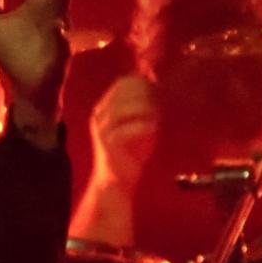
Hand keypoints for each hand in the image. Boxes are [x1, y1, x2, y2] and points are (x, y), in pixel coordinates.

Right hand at [88, 72, 158, 190]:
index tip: (159, 86)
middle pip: (122, 92)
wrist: (116, 181)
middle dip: (144, 92)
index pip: (122, 83)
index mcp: (105, 107)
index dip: (142, 81)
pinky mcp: (107, 144)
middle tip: (161, 98)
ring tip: (158, 112)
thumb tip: (162, 89)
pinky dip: (142, 125)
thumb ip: (145, 108)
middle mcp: (99, 115)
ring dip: (143, 107)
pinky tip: (155, 127)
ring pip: (121, 108)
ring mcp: (101, 129)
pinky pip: (125, 129)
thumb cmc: (130, 152)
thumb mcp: (137, 125)